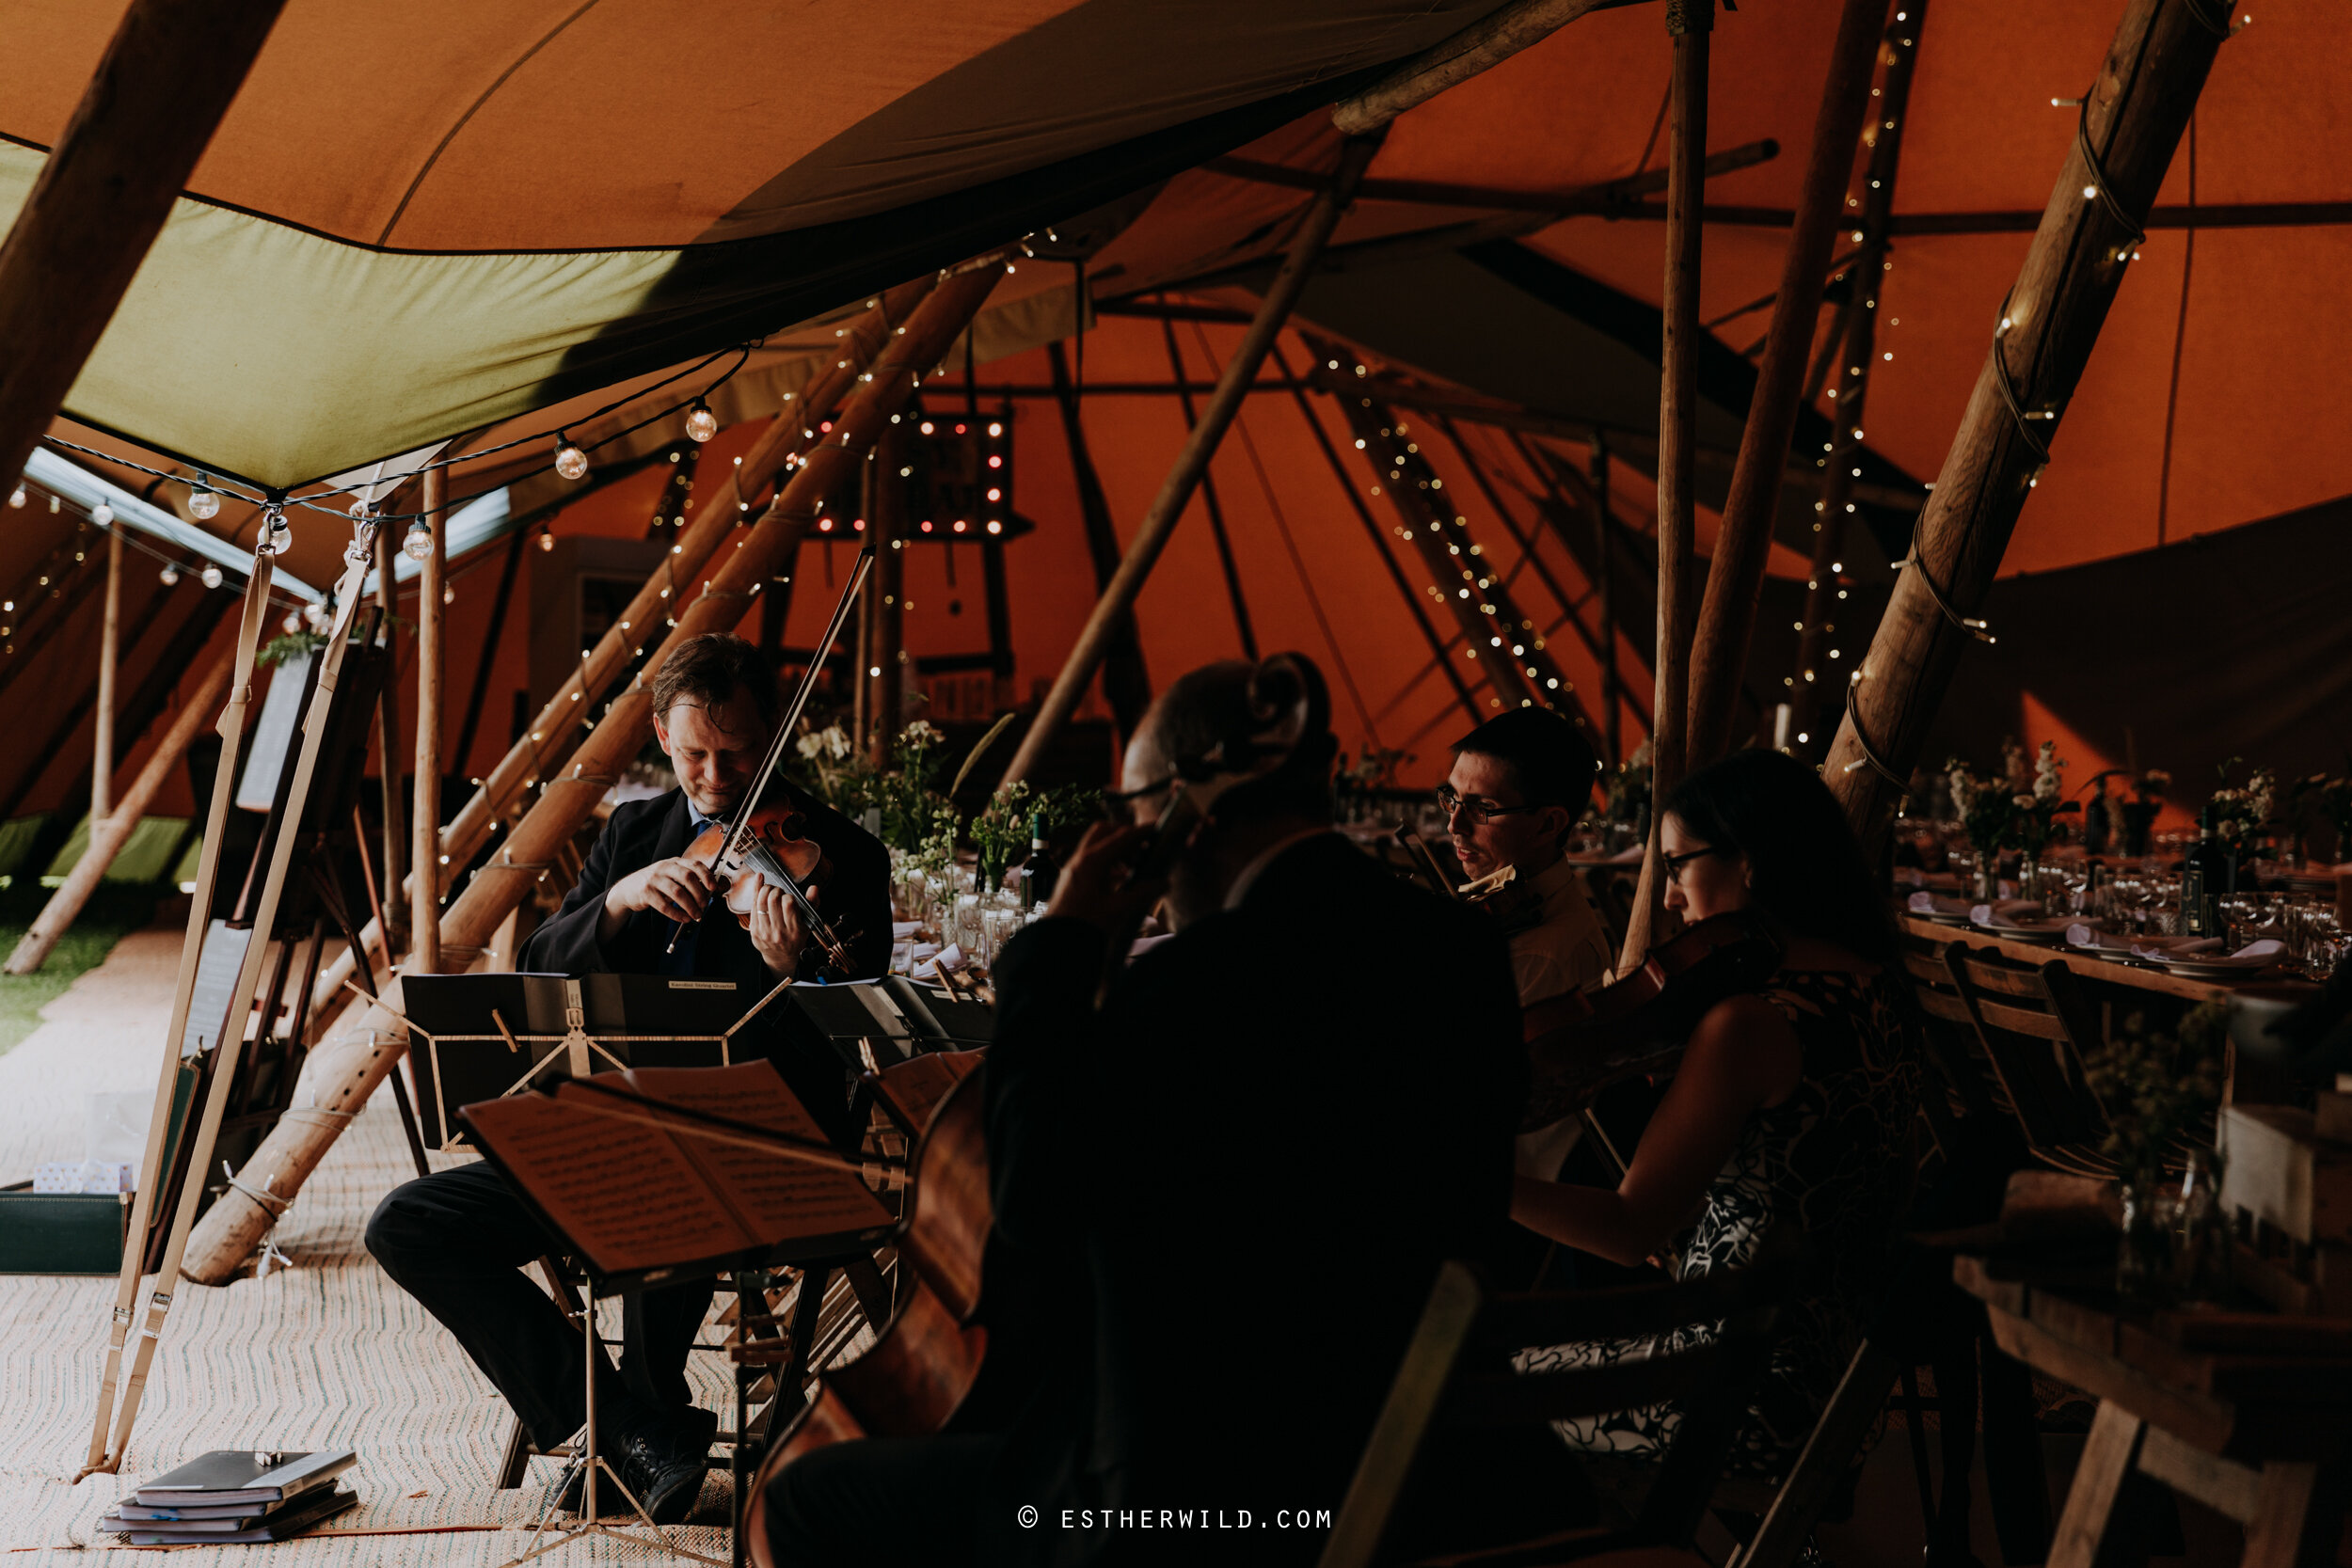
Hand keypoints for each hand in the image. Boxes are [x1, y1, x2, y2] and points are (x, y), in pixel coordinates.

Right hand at [602, 855, 720, 932]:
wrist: (628, 889)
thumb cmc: (657, 884)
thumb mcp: (671, 876)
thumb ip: (687, 880)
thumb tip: (709, 892)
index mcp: (674, 862)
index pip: (694, 864)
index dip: (706, 875)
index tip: (713, 887)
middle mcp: (664, 867)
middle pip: (687, 877)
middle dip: (699, 893)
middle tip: (704, 906)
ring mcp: (654, 879)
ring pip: (677, 892)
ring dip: (690, 906)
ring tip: (696, 916)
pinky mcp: (645, 892)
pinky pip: (664, 905)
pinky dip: (677, 914)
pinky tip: (684, 918)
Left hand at [748, 880, 808, 981]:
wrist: (782, 957)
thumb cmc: (796, 937)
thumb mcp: (808, 923)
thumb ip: (812, 904)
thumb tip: (813, 888)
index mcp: (794, 930)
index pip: (789, 904)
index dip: (788, 895)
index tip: (789, 897)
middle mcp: (779, 932)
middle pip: (773, 900)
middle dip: (775, 890)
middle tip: (778, 891)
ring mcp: (765, 932)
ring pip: (760, 902)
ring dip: (764, 890)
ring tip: (769, 890)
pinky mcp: (754, 931)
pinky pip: (752, 908)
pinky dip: (755, 894)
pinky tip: (759, 886)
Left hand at [1045, 821, 1164, 933]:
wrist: (1056, 942)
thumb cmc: (1084, 925)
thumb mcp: (1118, 909)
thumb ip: (1143, 893)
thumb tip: (1164, 882)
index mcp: (1091, 862)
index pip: (1120, 837)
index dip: (1140, 832)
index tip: (1156, 828)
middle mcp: (1079, 860)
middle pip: (1104, 832)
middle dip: (1124, 835)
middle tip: (1143, 847)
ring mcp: (1073, 868)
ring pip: (1096, 846)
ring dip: (1116, 849)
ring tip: (1134, 865)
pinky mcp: (1071, 879)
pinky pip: (1091, 861)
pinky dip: (1108, 862)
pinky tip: (1121, 879)